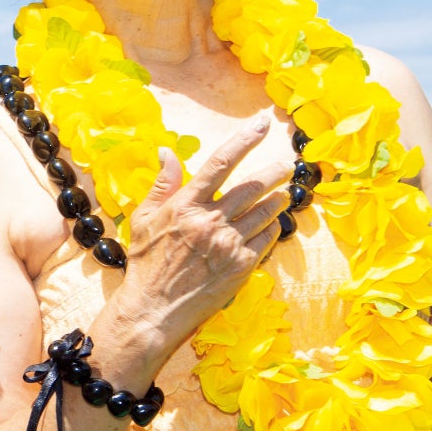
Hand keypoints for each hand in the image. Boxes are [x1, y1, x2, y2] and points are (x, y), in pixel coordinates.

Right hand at [112, 116, 290, 358]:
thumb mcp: (144, 218)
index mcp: (186, 204)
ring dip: (279, 198)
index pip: (221, 161)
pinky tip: (274, 222)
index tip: (262, 122)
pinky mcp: (243, 266)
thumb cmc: (146, 261)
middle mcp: (211, 221)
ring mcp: (230, 244)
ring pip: (267, 212)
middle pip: (254, 186)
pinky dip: (274, 226)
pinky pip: (268, 239)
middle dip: (275, 171)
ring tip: (284, 192)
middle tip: (287, 163)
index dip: (244, 138)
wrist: (155, 308)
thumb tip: (168, 151)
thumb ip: (162, 183)